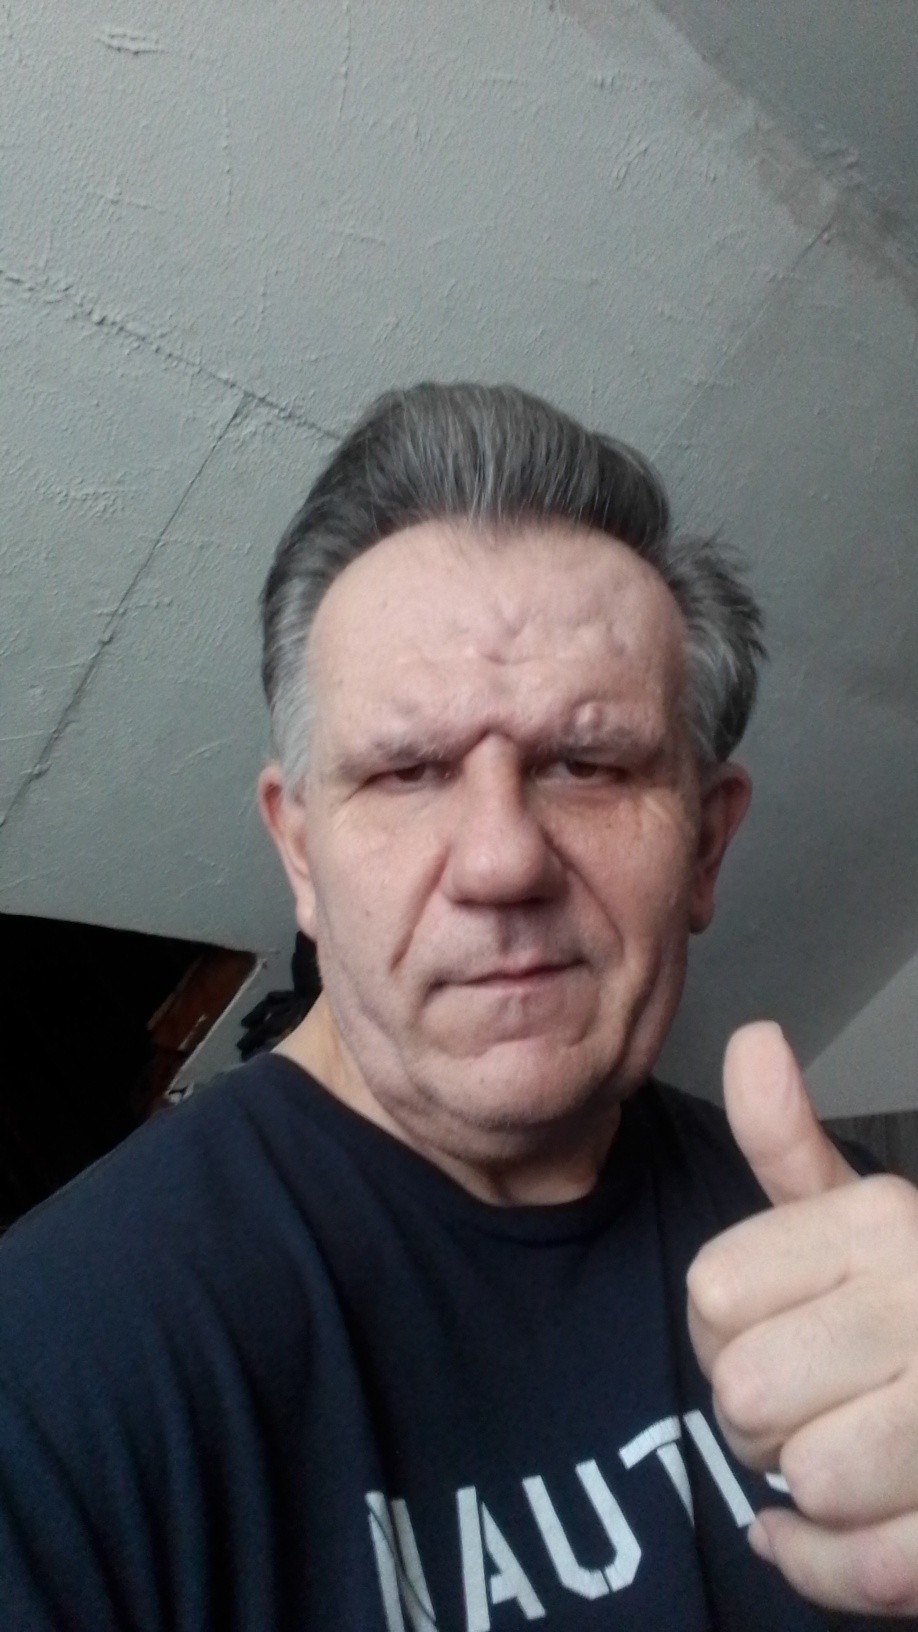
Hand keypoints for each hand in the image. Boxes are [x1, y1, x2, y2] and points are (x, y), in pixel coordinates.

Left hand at [686, 1020, 917, 1615]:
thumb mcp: (862, 1216)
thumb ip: (790, 1144)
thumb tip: (752, 1036)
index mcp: (884, 1224)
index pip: (711, 1290)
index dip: (721, 1328)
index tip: (774, 1330)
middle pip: (746, 1391)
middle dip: (758, 1415)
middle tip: (811, 1403)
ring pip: (807, 1476)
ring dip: (807, 1488)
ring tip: (847, 1454)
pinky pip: (863, 1568)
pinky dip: (825, 1565)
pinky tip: (831, 1533)